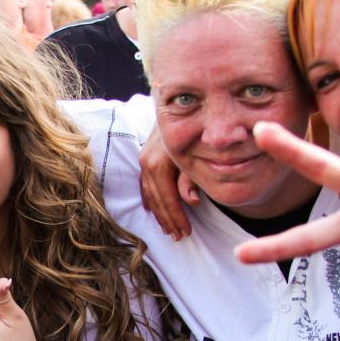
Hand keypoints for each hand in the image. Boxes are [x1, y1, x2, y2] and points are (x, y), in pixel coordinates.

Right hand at [139, 126, 196, 240]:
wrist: (179, 104)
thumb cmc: (193, 128)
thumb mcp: (195, 153)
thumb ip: (191, 178)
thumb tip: (191, 201)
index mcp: (158, 162)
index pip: (167, 198)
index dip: (176, 217)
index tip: (185, 232)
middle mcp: (147, 161)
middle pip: (156, 199)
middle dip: (167, 219)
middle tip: (179, 236)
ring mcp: (144, 158)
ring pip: (149, 193)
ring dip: (159, 213)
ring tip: (169, 229)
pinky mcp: (145, 156)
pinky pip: (144, 184)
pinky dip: (150, 199)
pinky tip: (153, 210)